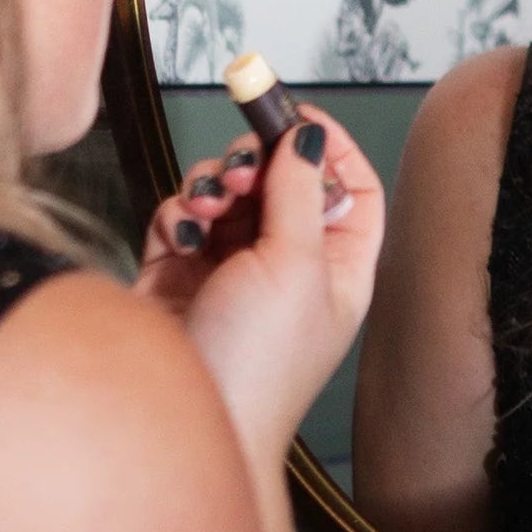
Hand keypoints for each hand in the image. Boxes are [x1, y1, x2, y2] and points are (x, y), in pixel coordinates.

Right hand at [136, 105, 382, 460]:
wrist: (190, 417)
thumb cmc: (259, 366)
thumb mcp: (297, 265)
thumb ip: (299, 190)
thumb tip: (306, 134)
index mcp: (339, 267)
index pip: (350, 187)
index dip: (328, 146)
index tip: (296, 115)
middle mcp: (289, 264)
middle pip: (282, 178)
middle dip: (259, 160)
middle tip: (245, 169)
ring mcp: (232, 267)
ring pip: (228, 190)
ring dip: (216, 184)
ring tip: (210, 208)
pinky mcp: (180, 271)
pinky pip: (183, 214)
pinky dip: (181, 212)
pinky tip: (183, 234)